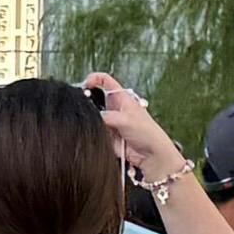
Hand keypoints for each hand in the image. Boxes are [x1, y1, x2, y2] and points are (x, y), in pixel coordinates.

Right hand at [81, 72, 188, 196]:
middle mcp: (114, 108)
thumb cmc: (147, 133)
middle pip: (95, 98)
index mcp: (121, 98)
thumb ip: (106, 116)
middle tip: (82, 105)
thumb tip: (91, 116)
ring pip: (93, 116)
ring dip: (90, 118)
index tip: (85, 84)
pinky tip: (92, 132)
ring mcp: (109, 122)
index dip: (94, 79)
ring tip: (90, 121)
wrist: (150, 155)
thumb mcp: (125, 119)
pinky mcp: (106, 135)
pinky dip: (91, 131)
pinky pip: (94, 130)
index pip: (105, 81)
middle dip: (87, 100)